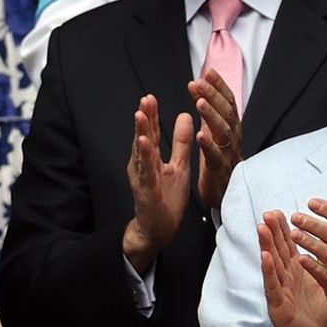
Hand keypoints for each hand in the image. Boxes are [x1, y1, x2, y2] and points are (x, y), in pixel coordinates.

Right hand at [122, 95, 193, 273]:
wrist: (158, 228)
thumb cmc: (166, 198)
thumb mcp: (179, 166)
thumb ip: (181, 143)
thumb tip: (185, 117)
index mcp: (152, 158)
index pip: (153, 133)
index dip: (152, 116)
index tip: (151, 98)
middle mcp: (143, 164)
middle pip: (144, 137)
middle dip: (145, 118)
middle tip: (146, 98)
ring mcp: (143, 176)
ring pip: (142, 151)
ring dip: (141, 132)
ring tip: (141, 114)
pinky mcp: (146, 189)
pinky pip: (146, 170)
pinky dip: (145, 155)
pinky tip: (144, 142)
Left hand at [191, 69, 242, 210]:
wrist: (226, 193)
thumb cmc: (219, 160)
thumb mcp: (215, 132)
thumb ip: (209, 111)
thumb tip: (200, 86)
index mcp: (231, 126)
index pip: (228, 101)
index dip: (219, 86)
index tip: (208, 71)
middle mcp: (233, 137)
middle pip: (226, 112)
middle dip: (213, 95)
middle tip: (200, 82)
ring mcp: (228, 153)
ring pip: (223, 131)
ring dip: (211, 115)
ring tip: (199, 102)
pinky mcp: (220, 169)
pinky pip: (215, 156)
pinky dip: (209, 145)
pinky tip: (200, 135)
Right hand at [260, 210, 326, 326]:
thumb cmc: (315, 319)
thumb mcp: (323, 288)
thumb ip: (323, 269)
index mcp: (297, 275)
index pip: (289, 248)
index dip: (284, 230)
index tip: (280, 211)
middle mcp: (285, 281)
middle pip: (278, 251)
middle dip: (273, 232)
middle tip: (268, 212)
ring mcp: (280, 293)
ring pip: (272, 265)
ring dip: (266, 245)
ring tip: (262, 227)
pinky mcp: (279, 307)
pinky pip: (273, 286)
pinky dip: (269, 271)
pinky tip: (265, 257)